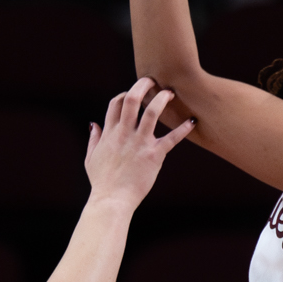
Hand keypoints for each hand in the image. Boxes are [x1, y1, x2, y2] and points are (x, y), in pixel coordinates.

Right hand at [84, 77, 193, 208]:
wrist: (112, 200)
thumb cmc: (102, 182)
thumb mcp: (91, 158)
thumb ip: (94, 139)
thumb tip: (94, 124)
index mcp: (110, 132)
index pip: (117, 102)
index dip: (126, 93)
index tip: (135, 94)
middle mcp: (125, 133)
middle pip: (133, 99)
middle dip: (143, 85)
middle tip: (153, 80)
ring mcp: (140, 143)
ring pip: (152, 112)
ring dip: (162, 99)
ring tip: (171, 93)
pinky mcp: (154, 155)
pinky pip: (172, 139)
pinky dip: (183, 129)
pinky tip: (191, 121)